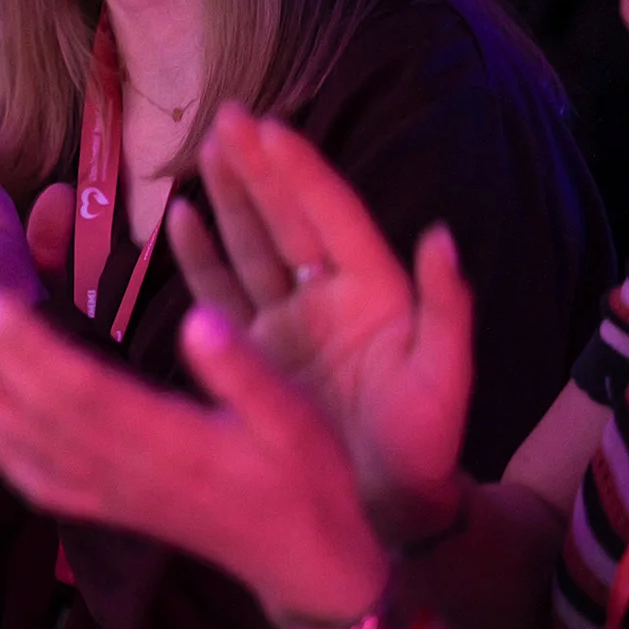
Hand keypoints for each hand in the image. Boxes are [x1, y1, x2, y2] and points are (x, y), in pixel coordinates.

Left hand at [0, 288, 388, 625]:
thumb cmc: (309, 481)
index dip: (28, 346)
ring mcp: (117, 497)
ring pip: (34, 447)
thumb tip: (198, 319)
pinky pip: (46, 486)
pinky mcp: (115, 511)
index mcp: (172, 442)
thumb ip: (245, 371)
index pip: (81, 388)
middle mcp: (130, 473)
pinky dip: (4, 457)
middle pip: (43, 410)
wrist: (309, 566)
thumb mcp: (298, 417)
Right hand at [167, 106, 473, 536]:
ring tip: (208, 148)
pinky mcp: (256, 352)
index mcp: (374, 292)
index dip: (299, 171)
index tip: (268, 126)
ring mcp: (288, 322)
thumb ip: (447, 308)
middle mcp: (328, 296)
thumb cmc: (423, 448)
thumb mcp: (445, 381)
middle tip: (227, 116)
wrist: (386, 513)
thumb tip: (441, 236)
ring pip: (252, 242)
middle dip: (258, 166)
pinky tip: (181, 218)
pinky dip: (201, 254)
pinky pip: (222, 291)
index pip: (331, 215)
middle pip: (286, 216)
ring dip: (230, 195)